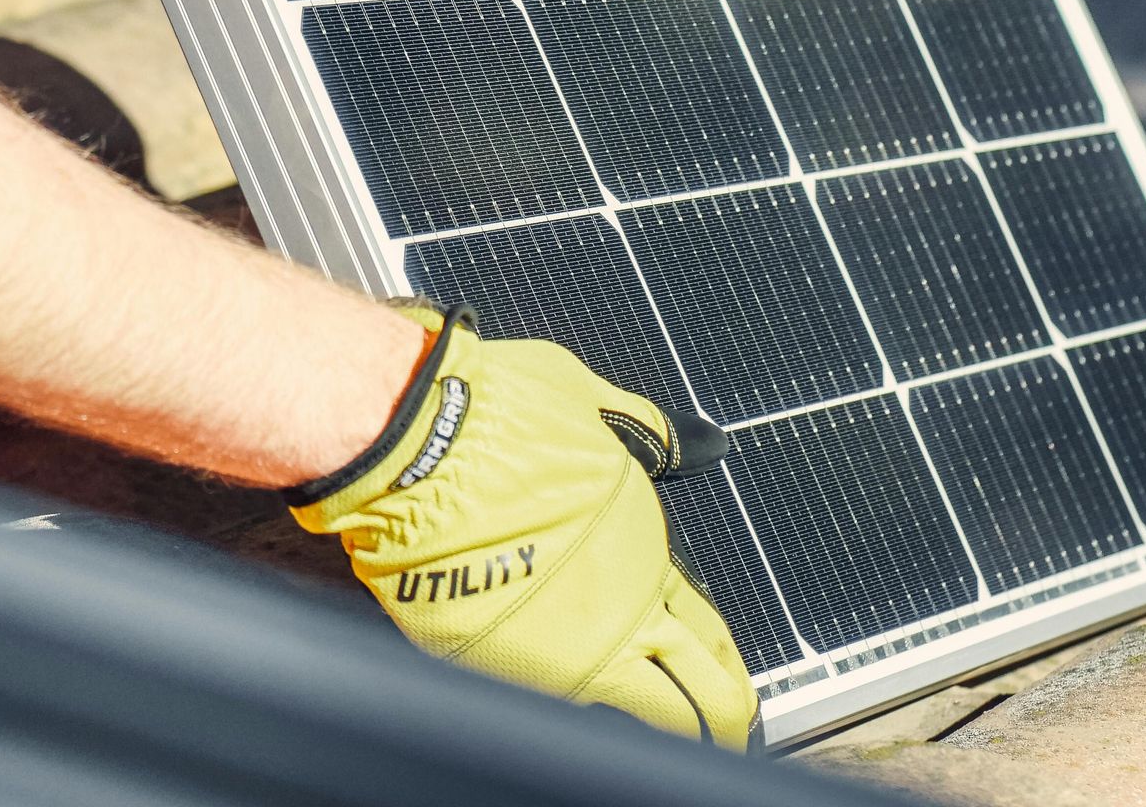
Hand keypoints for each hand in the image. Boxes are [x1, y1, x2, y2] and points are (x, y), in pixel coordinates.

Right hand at [290, 307, 759, 748]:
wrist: (420, 447)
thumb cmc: (495, 411)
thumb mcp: (589, 401)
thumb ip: (647, 433)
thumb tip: (701, 440)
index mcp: (643, 541)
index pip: (704, 624)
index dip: (720, 655)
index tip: (726, 673)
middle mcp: (621, 602)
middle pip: (701, 689)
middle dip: (720, 712)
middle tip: (726, 729)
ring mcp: (573, 648)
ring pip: (656, 718)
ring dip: (675, 730)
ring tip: (685, 743)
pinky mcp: (514, 671)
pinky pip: (573, 714)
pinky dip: (595, 722)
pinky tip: (600, 727)